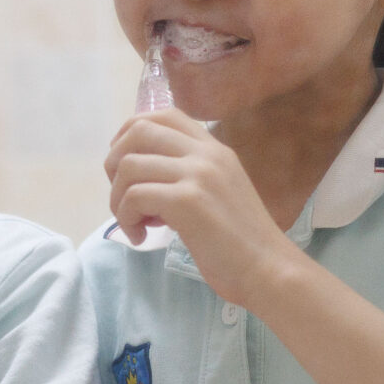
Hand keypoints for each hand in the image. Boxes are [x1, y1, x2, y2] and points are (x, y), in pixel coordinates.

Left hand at [105, 110, 304, 310]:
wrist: (268, 269)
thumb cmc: (241, 242)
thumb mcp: (219, 193)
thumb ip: (189, 177)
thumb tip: (141, 178)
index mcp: (215, 149)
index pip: (164, 115)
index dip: (130, 133)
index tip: (124, 164)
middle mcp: (207, 153)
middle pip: (138, 131)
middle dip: (115, 163)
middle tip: (122, 196)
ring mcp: (198, 174)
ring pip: (129, 166)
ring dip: (117, 198)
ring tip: (134, 223)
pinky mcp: (187, 201)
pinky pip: (133, 196)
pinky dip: (126, 219)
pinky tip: (141, 237)